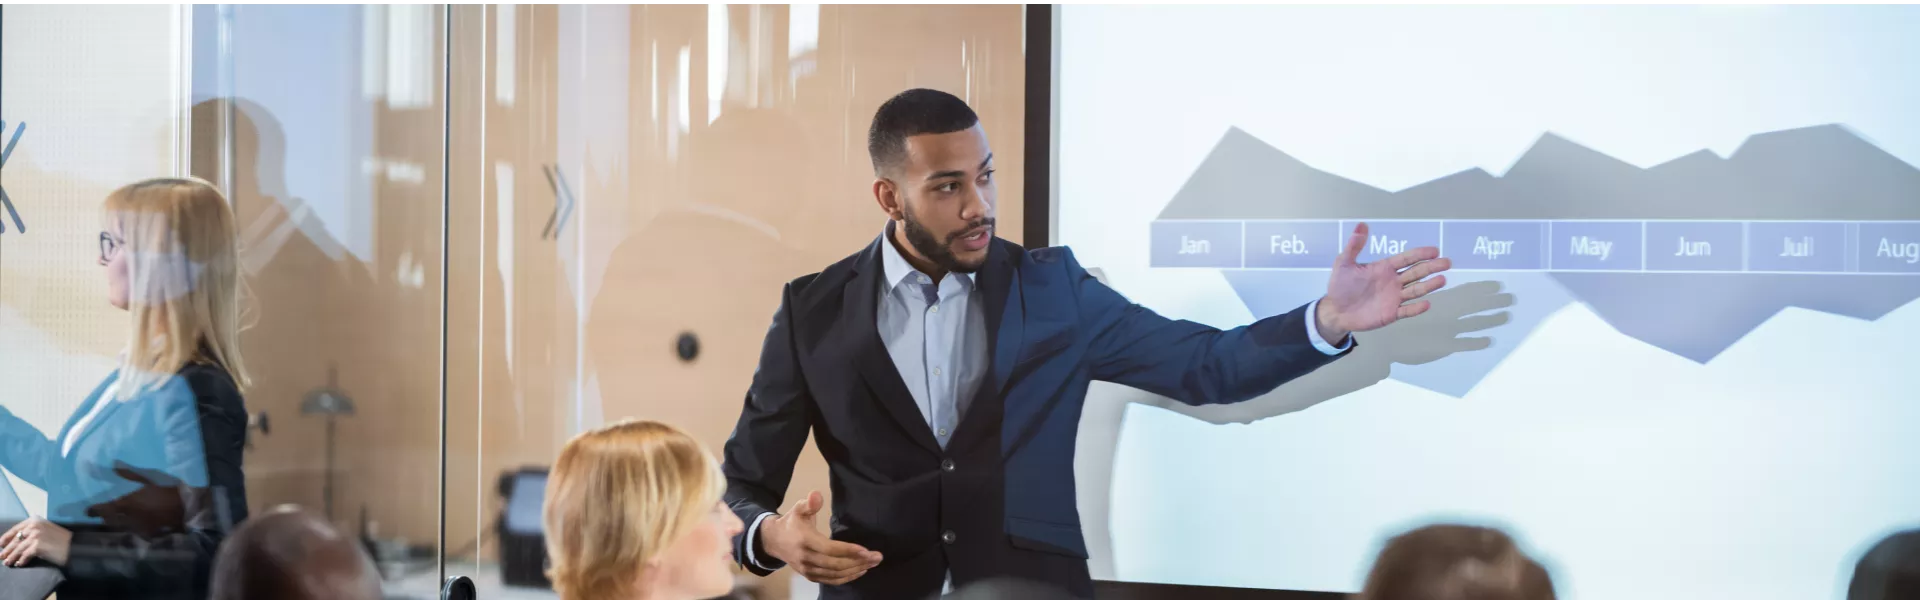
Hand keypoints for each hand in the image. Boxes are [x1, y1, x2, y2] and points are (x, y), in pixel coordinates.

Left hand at [1, 518, 72, 566]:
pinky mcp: (37, 546)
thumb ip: (32, 531)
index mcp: (35, 520)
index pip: (16, 529)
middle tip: (1, 556)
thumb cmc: (62, 539)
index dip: (7, 537)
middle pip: (16, 539)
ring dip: (12, 557)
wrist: (74, 545)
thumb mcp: (46, 530)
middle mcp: (34, 526)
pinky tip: (20, 564)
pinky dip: (21, 560)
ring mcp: (35, 536)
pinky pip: (25, 555)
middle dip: (7, 549)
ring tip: (7, 563)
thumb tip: (18, 540)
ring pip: (18, 548)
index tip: (1, 544)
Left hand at [73, 462, 190, 537]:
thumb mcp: (148, 479)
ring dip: (116, 524)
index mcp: (126, 504)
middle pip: (111, 521)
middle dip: (104, 518)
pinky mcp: (150, 533)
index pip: (103, 509)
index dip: (94, 511)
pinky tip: (133, 527)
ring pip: (122, 528)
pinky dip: (131, 530)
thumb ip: (130, 475)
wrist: (186, 506)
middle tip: (101, 515)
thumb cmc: (166, 490)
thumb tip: (114, 466)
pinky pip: (136, 533)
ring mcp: (139, 527)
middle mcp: (129, 518)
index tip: (87, 511)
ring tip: (115, 521)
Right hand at [760, 491, 882, 584]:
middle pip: (835, 564)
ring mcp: (808, 570)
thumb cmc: (792, 523)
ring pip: (835, 574)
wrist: (774, 541)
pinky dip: (847, 578)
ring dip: (856, 570)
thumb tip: (817, 495)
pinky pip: (831, 580)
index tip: (866, 550)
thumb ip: (809, 503)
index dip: (848, 550)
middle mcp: (806, 558)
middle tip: (877, 557)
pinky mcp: (811, 576)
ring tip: (872, 563)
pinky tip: (860, 571)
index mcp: (805, 540)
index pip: (829, 549)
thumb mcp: (798, 509)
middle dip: (858, 561)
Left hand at [1318, 222, 1451, 341]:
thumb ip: (1354, 246)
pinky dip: (1416, 308)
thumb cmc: (1341, 286)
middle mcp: (1393, 281)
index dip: (1420, 254)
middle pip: (1416, 273)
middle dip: (1431, 267)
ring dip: (1429, 285)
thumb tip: (1361, 224)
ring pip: (1415, 290)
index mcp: (1384, 268)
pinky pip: (1406, 311)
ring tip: (1442, 279)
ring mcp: (1394, 298)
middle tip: (1447, 262)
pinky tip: (1427, 304)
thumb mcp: (1344, 263)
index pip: (1406, 259)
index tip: (1434, 250)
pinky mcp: (1391, 313)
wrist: (1336, 310)